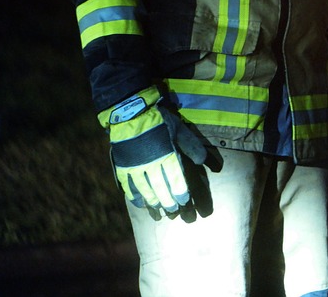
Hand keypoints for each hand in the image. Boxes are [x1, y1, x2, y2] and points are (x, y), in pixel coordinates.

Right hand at [102, 87, 215, 216]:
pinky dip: (135, 197)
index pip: (175, 179)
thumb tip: (204, 162)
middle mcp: (151, 164)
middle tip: (173, 212)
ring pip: (145, 190)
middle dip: (168, 202)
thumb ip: (191, 147)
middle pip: (160, 188)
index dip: (180, 192)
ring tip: (159, 213)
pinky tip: (140, 204)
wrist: (131, 114)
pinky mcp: (123, 167)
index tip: (185, 202)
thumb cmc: (159, 121)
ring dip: (152, 203)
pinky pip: (129, 186)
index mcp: (166, 155)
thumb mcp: (179, 130)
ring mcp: (135, 167)